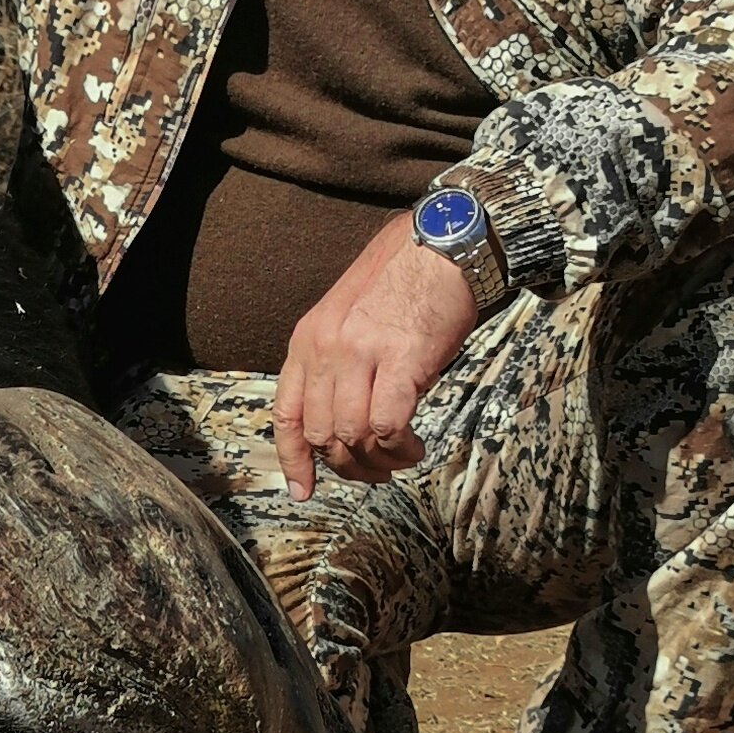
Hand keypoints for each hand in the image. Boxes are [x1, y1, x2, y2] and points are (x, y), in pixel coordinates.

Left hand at [273, 210, 477, 496]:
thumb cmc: (406, 279)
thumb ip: (338, 362)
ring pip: (352, 437)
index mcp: (308, 339)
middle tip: (376, 472)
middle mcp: (325, 348)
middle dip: (348, 466)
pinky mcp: (400, 360)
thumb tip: (346, 420)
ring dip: (378, 461)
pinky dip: (399, 448)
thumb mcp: (350, 316)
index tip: (302, 490)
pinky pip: (387, 427)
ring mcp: (359, 353)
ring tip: (401, 458)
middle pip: (322, 434)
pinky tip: (413, 447)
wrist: (446, 242)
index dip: (294, 459)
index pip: (287, 414)